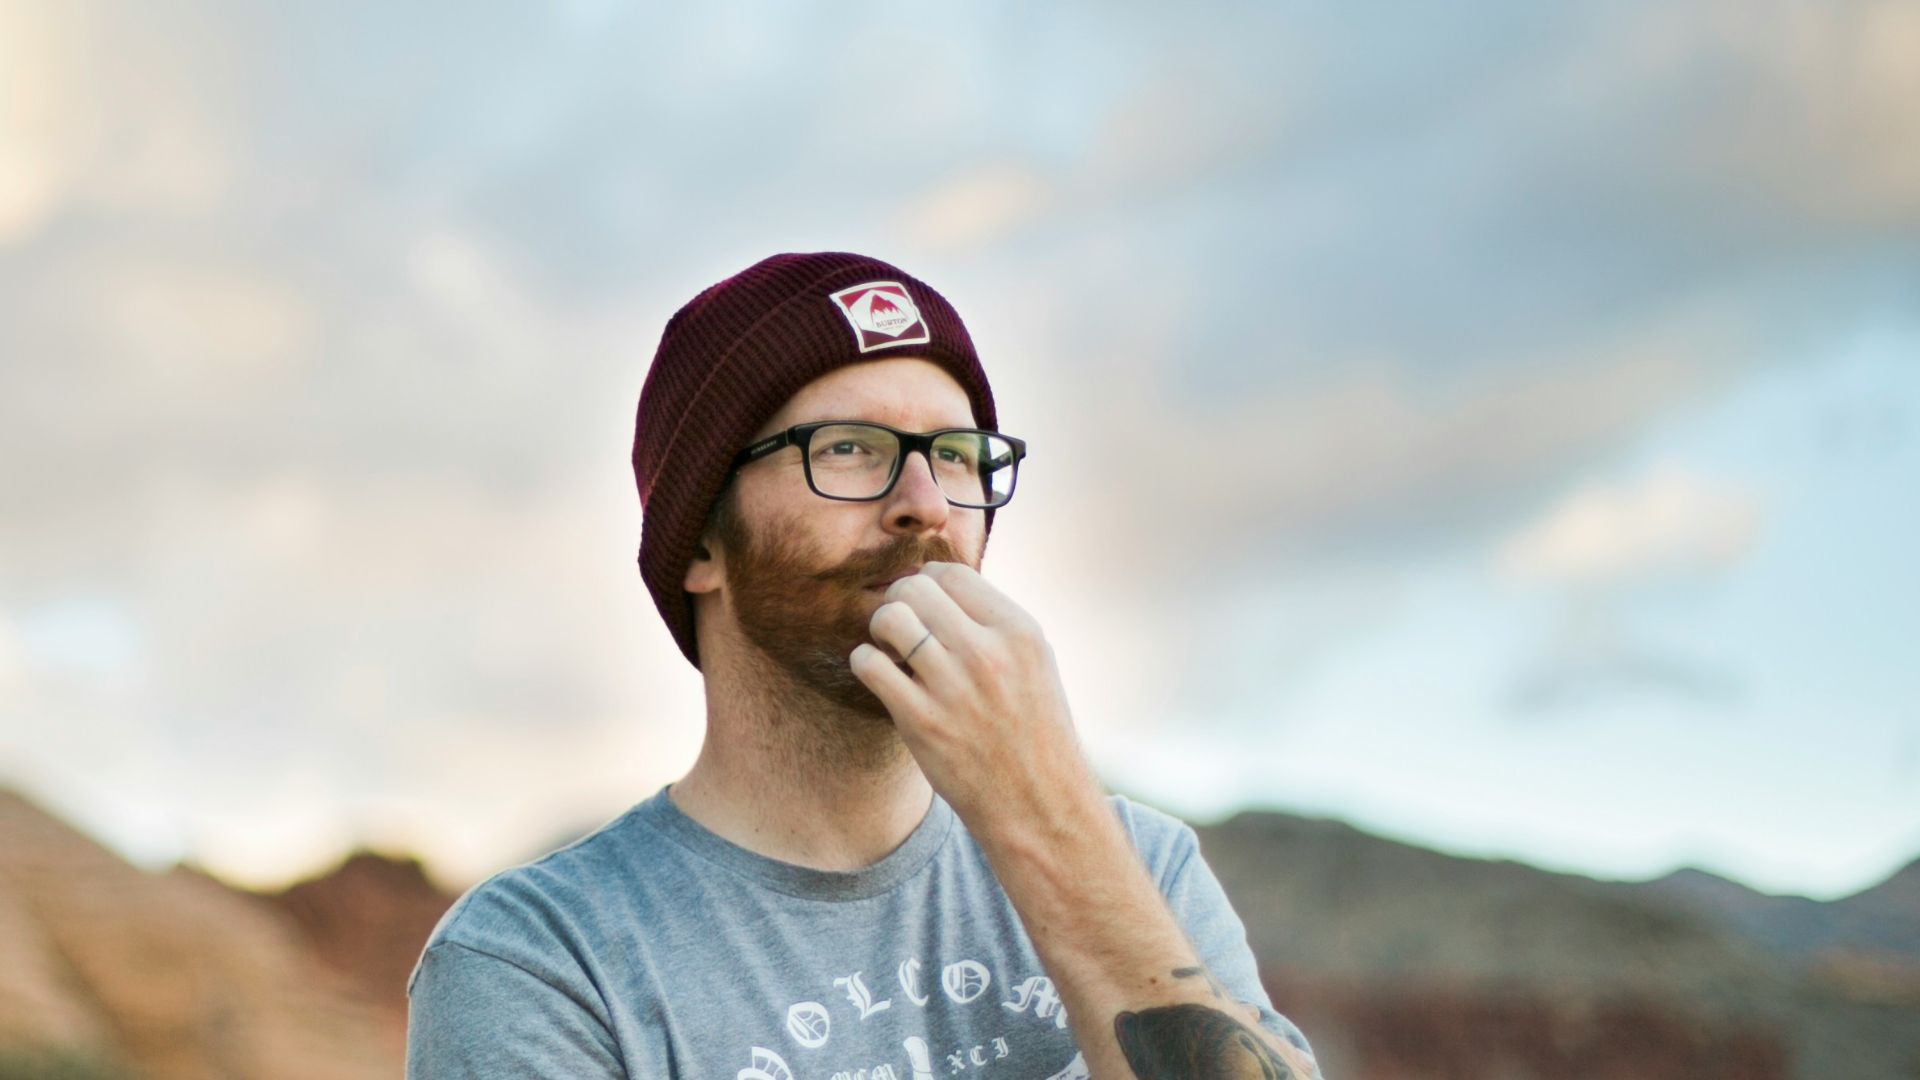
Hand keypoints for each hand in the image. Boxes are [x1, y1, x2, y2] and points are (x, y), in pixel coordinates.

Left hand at [849, 562, 1102, 832]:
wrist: (1039, 805)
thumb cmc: (1034, 733)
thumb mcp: (1034, 665)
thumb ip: (993, 625)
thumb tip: (936, 586)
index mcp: (1020, 632)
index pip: (954, 574)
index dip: (929, 581)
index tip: (924, 603)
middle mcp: (987, 652)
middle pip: (915, 587)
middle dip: (899, 600)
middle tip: (902, 626)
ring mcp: (952, 686)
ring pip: (888, 617)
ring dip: (880, 628)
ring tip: (892, 649)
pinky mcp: (921, 721)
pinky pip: (869, 663)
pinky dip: (866, 662)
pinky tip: (883, 677)